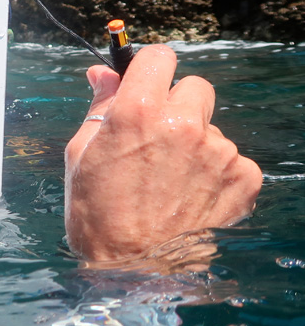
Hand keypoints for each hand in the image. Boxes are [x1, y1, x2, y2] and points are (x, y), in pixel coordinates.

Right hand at [64, 45, 261, 262]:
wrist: (134, 269)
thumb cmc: (97, 214)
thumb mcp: (81, 154)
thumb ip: (99, 106)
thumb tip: (102, 73)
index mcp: (138, 112)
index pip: (159, 57)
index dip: (150, 69)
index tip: (145, 83)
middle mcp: (183, 124)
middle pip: (193, 87)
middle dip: (176, 106)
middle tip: (156, 140)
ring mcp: (219, 151)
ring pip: (210, 128)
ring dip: (194, 144)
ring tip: (170, 181)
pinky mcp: (244, 177)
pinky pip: (231, 159)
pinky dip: (214, 173)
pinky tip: (190, 196)